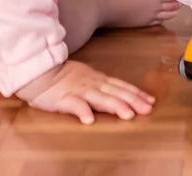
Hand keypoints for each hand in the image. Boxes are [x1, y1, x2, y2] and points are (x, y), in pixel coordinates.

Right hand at [15, 59, 155, 123]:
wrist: (40, 71)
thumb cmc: (63, 77)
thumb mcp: (87, 77)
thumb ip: (101, 85)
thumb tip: (120, 92)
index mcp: (97, 80)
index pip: (121, 86)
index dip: (136, 93)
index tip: (151, 101)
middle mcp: (92, 84)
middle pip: (115, 92)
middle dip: (133, 100)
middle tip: (147, 109)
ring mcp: (78, 90)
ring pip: (99, 98)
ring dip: (114, 105)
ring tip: (127, 114)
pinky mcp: (63, 98)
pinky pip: (73, 105)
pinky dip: (82, 111)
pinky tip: (89, 119)